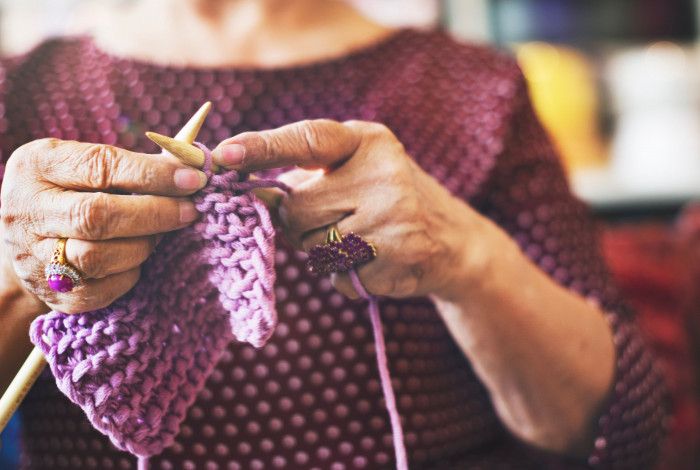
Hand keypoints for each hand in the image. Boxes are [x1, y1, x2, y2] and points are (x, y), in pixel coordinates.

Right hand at [0, 138, 207, 313]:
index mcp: (37, 166)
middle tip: (191, 210)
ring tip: (160, 234)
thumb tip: (191, 165)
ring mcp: (34, 257)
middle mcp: (27, 211)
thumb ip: (134, 164)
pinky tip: (138, 258)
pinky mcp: (54, 294)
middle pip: (97, 216)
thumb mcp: (88, 164)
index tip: (194, 178)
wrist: (29, 240)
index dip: (152, 174)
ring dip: (143, 245)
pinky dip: (131, 272)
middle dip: (155, 213)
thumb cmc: (74, 192)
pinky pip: (104, 289)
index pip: (101, 167)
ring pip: (99, 257)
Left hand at [213, 119, 497, 299]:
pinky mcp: (398, 253)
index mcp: (368, 141)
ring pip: (312, 246)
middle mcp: (383, 171)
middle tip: (330, 220)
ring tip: (360, 238)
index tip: (222, 155)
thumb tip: (247, 188)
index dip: (261, 148)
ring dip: (321, 250)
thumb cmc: (388, 199)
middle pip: (297, 209)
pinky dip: (344, 274)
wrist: (453, 240)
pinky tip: (375, 260)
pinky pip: (336, 273)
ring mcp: (394, 214)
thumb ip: (305, 176)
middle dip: (298, 223)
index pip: (306, 140)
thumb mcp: (356, 170)